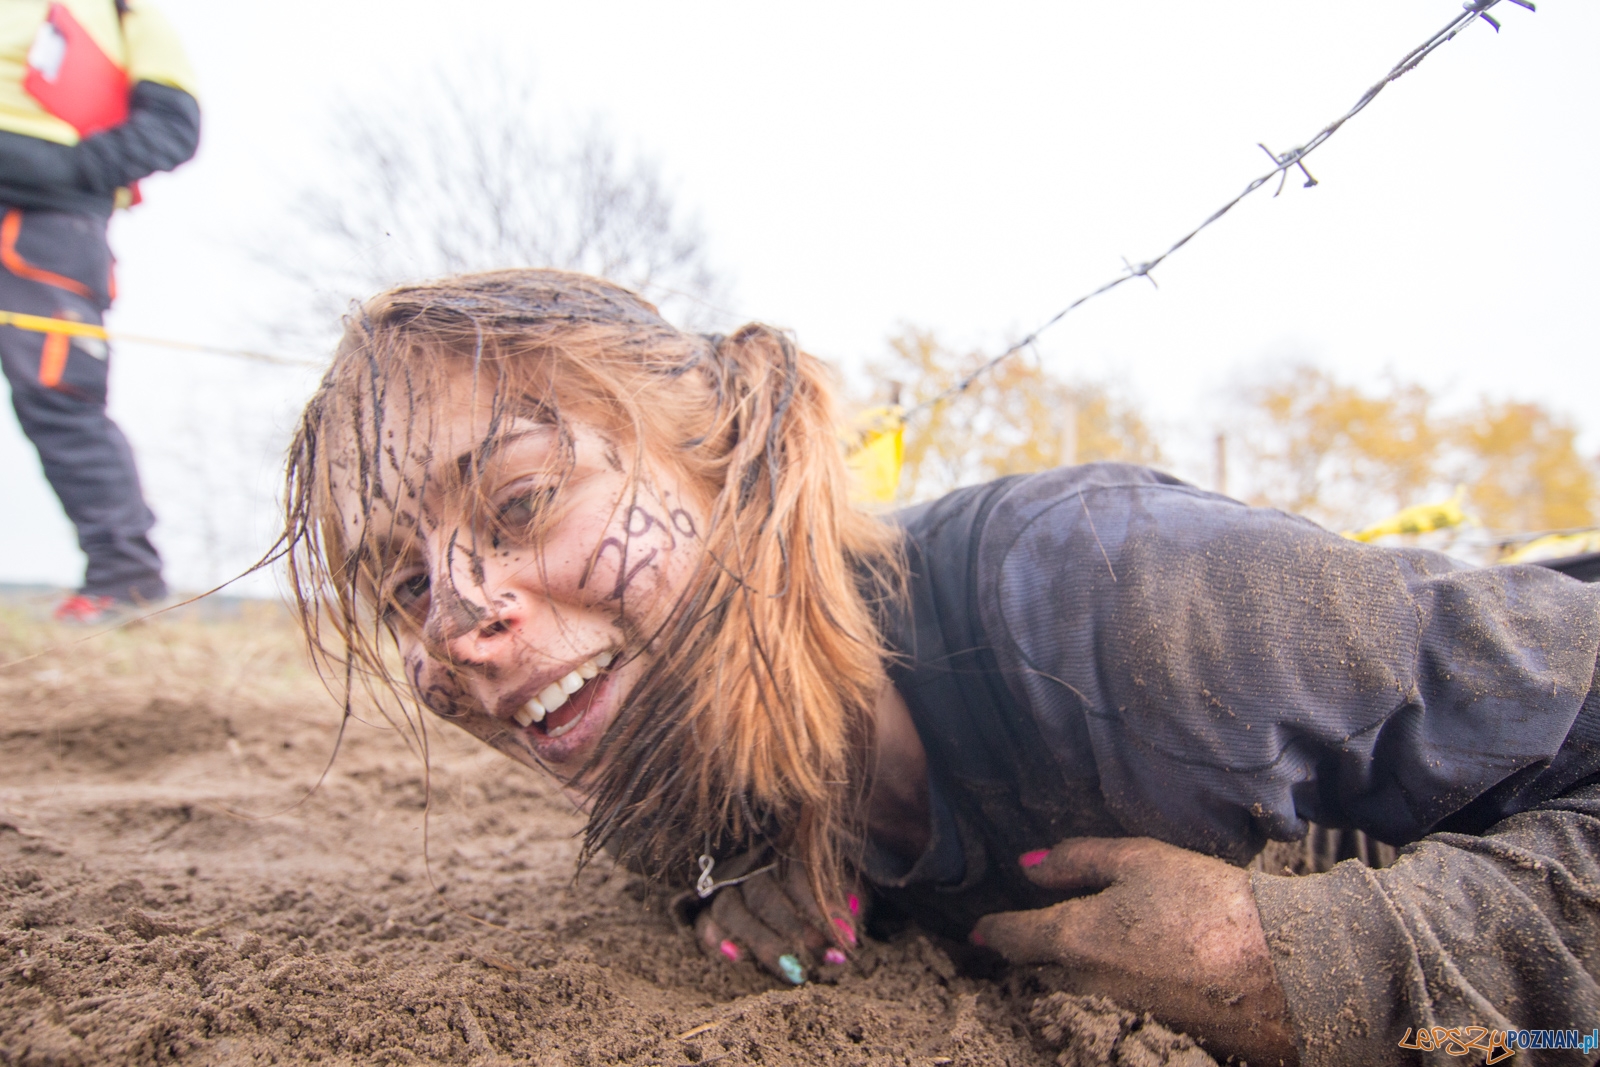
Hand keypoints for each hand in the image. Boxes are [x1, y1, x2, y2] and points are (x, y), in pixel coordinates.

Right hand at [690, 856, 860, 984]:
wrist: (779, 870)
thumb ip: (846, 897)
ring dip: (764, 942)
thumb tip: (848, 927)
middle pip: (762, 893)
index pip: (797, 873)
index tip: (845, 937)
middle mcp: (750, 861)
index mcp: (783, 844)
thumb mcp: (838, 878)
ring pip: (731, 909)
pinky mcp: (708, 907)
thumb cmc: (818, 879)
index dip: (819, 907)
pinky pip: (704, 921)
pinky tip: (734, 956)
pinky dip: (714, 939)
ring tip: (794, 971)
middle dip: (795, 929)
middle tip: (825, 958)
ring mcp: (725, 884)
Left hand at [973, 837, 1297, 1065]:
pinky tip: (1136, 972)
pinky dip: (1107, 993)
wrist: (1285, 975)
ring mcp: (1114, 1016)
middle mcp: (1084, 986)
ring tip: (1087, 950)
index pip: (1013, 938)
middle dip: (1034, 953)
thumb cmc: (1211, 906)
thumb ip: (1077, 860)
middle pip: (1040, 970)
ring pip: (1072, 993)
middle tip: (1032, 933)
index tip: (978, 932)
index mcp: (1075, 938)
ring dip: (1068, 975)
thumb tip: (1028, 866)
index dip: (992, 931)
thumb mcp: (1141, 861)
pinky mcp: (1146, 1036)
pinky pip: (1108, 1011)